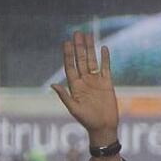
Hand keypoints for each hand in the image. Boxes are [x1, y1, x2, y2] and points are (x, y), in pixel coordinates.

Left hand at [51, 31, 119, 152]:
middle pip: (81, 60)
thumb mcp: (74, 109)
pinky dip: (105, 58)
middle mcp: (84, 81)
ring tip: (88, 35)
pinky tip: (104, 48)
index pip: (70, 66)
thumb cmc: (87, 121)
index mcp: (75, 86)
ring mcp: (96, 81)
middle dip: (79, 47)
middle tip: (77, 33)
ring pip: (92, 61)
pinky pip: (106, 68)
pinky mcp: (107, 83)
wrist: (104, 127)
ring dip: (90, 48)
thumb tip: (53, 85)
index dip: (68, 54)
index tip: (66, 42)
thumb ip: (64, 96)